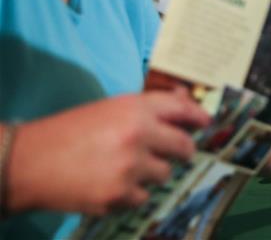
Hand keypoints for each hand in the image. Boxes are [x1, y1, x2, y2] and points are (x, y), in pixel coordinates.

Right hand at [8, 91, 209, 215]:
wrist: (28, 162)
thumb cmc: (68, 132)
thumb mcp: (108, 109)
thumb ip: (145, 111)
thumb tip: (185, 112)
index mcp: (135, 109)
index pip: (182, 109)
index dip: (198, 116)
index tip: (205, 123)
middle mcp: (138, 134)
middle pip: (184, 146)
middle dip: (183, 151)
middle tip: (176, 153)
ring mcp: (130, 167)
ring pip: (165, 174)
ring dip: (152, 173)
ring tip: (125, 167)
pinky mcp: (119, 195)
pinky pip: (144, 197)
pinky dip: (132, 193)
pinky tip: (111, 184)